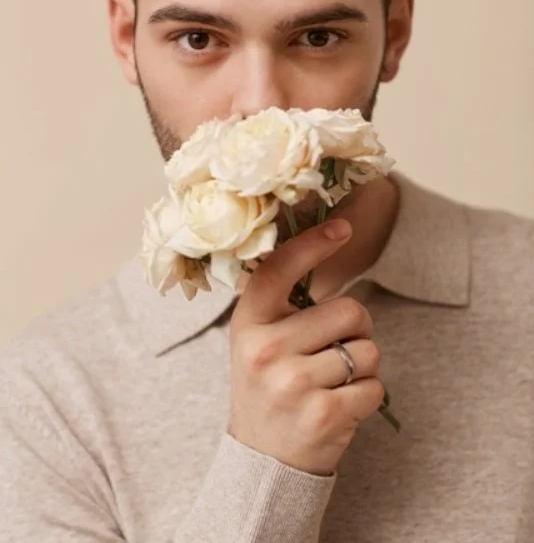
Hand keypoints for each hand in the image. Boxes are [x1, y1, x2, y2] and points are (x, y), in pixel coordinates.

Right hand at [228, 219, 383, 475]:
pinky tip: (342, 405)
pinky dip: (369, 395)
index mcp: (249, 322)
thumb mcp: (258, 340)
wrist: (262, 462)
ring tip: (335, 381)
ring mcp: (293, 384)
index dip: (312, 244)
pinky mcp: (323, 415)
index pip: (280, 269)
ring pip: (368, 350)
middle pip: (349, 309)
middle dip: (358, 327)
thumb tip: (324, 243)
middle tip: (339, 346)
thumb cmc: (268, 387)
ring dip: (364, 364)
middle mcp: (266, 350)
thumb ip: (283, 304)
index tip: (342, 227)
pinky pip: (375, 386)